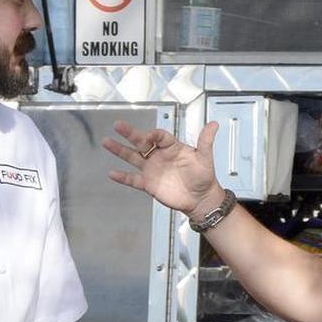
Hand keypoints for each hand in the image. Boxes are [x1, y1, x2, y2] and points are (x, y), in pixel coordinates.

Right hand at [103, 120, 222, 217]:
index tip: (150, 135)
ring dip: (120, 150)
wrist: (200, 198)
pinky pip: (133, 180)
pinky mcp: (148, 184)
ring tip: (107, 141)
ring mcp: (152, 169)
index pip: (159, 136)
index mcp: (171, 147)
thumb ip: (206, 141)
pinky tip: (111, 173)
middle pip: (141, 142)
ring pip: (133, 158)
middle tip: (118, 125)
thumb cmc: (203, 175)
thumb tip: (215, 124)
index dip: (154, 135)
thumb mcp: (205, 157)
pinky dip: (123, 177)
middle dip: (130, 134)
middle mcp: (158, 156)